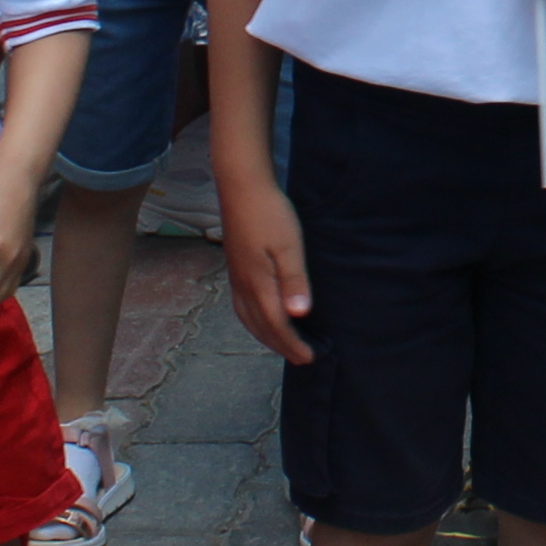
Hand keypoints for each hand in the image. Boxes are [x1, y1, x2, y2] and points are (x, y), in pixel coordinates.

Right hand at [222, 182, 315, 365]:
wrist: (242, 187)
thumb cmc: (270, 213)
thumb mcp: (289, 246)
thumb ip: (294, 280)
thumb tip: (299, 314)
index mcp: (259, 283)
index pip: (277, 325)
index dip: (293, 344)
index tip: (310, 357)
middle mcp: (243, 286)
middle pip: (261, 327)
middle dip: (281, 346)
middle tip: (301, 358)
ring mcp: (236, 278)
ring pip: (248, 319)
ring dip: (266, 336)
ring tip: (283, 344)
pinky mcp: (235, 268)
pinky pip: (242, 307)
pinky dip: (254, 321)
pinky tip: (262, 317)